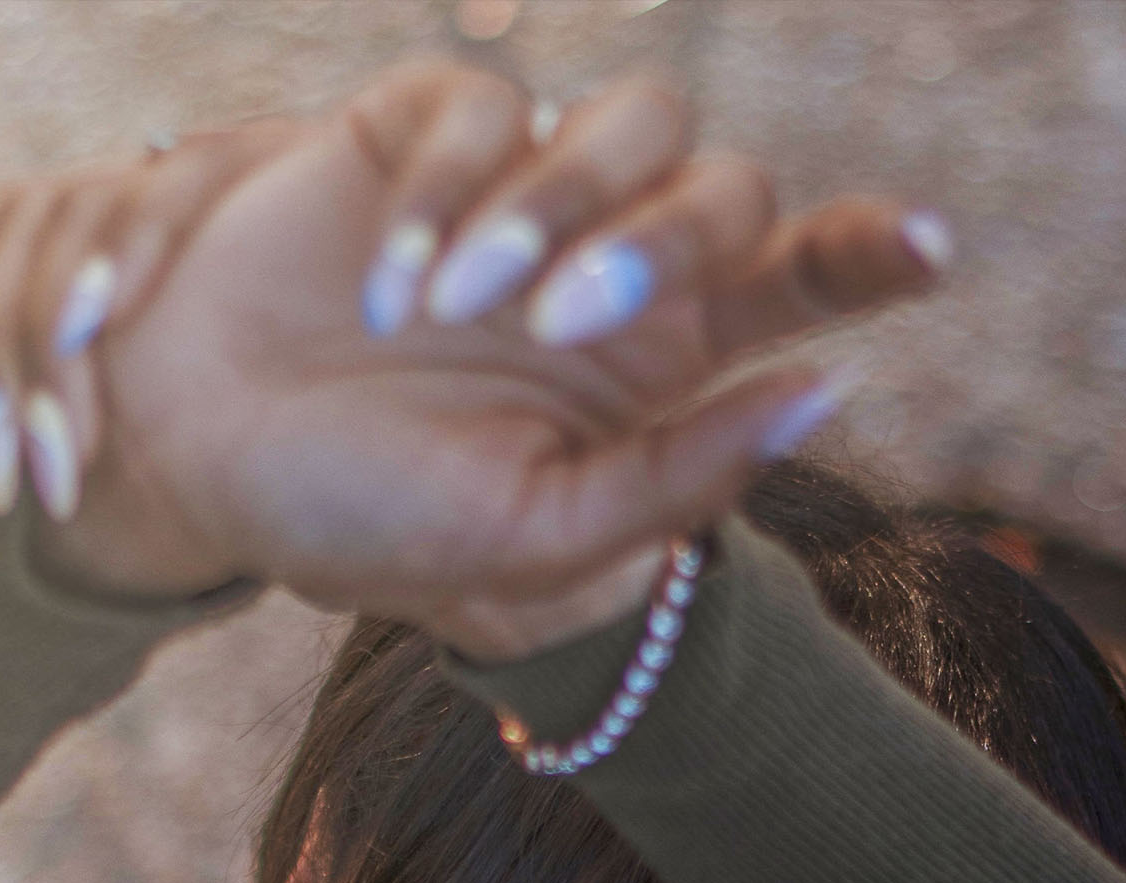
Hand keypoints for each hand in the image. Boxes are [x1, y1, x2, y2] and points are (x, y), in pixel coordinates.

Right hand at [0, 61, 950, 642]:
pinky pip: (486, 101)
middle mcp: (605, 267)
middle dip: (666, 240)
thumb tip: (823, 393)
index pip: (792, 287)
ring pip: (631, 121)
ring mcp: (520, 190)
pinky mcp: (421, 128)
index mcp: (648, 374)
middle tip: (567, 320)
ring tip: (463, 310)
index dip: (865, 256)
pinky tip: (393, 279)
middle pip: (726, 189)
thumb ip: (676, 480)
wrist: (194, 465)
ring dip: (562, 205)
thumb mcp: (532, 537)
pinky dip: (451, 183)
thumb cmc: (360, 520)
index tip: (931, 252)